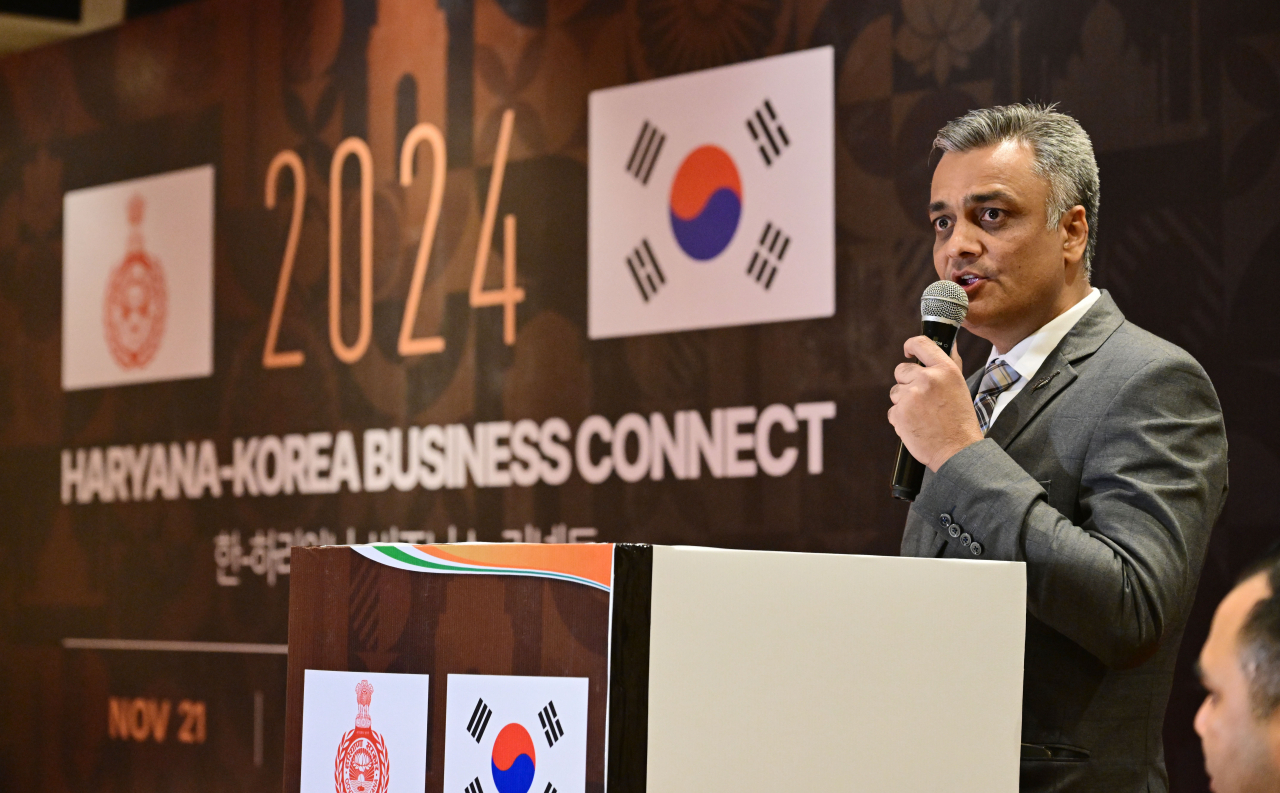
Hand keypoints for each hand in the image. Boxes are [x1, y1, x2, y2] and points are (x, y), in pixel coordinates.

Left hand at [888, 336, 984, 471]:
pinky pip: (893, 411)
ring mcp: (911, 396)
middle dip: (906, 382)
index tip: (908, 351)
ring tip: (922, 415)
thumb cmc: (960, 421)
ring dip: (904, 402)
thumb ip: (947, 366)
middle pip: (901, 370)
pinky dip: (901, 419)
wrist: (958, 450)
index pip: (921, 344)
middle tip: (921, 398)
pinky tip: (916, 426)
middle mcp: (927, 379)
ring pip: (895, 392)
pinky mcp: (899, 413)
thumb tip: (947, 342)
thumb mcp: (960, 387)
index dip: (911, 346)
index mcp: (945, 370)